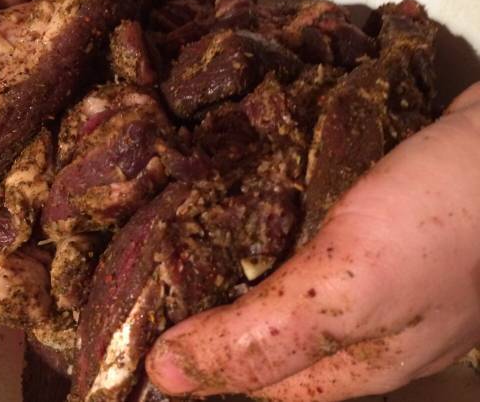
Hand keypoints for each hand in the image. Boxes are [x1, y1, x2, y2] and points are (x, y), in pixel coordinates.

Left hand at [146, 83, 479, 400]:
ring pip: (278, 285)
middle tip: (150, 273)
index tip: (139, 328)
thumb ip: (263, 338)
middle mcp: (357, 328)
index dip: (193, 361)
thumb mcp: (349, 290)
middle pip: (261, 334)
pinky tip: (239, 201)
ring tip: (178, 234)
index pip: (249, 382)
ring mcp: (366, 276)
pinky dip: (263, 227)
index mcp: (351, 361)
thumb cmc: (444, 222)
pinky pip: (299, 241)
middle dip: (204, 309)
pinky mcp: (367, 230)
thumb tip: (167, 376)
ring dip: (229, 263)